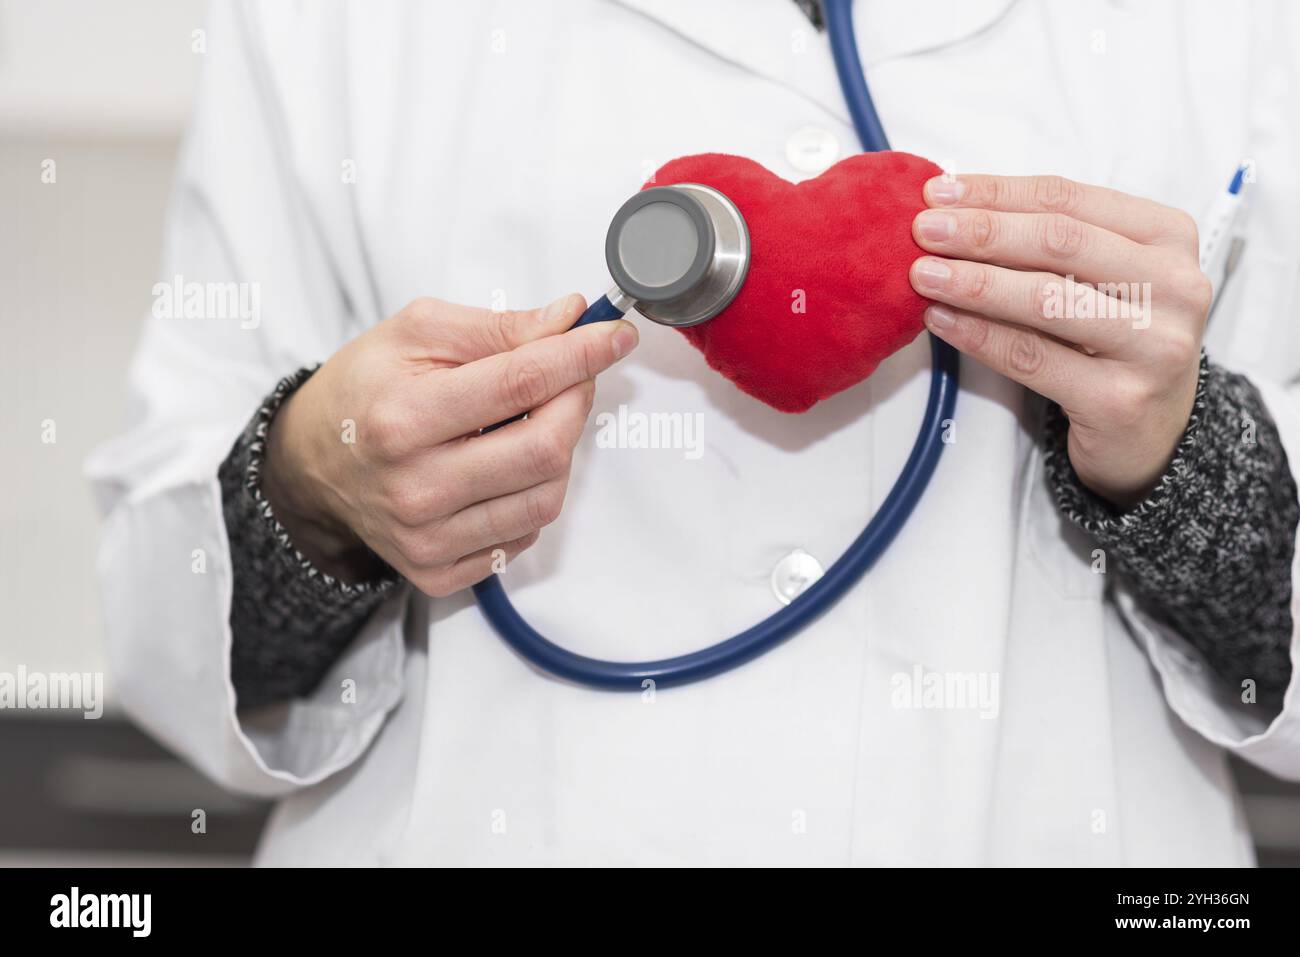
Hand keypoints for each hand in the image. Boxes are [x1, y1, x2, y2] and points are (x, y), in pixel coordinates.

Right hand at [261, 295, 637, 595]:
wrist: (311, 463)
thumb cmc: (363, 390)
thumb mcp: (416, 333)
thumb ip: (498, 327)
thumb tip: (569, 321)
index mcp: (402, 419)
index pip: (521, 383)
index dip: (580, 355)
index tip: (613, 336)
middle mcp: (415, 488)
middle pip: (545, 448)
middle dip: (576, 403)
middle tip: (572, 378)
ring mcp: (428, 539)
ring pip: (545, 498)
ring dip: (559, 453)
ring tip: (533, 422)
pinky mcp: (439, 572)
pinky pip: (524, 536)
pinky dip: (531, 495)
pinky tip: (505, 468)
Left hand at [908, 174, 1211, 506]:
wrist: (1151, 432)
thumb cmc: (1114, 341)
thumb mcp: (1098, 278)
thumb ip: (1047, 244)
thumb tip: (954, 210)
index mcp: (1168, 236)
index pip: (1069, 200)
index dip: (997, 193)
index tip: (939, 192)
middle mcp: (1174, 285)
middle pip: (1060, 243)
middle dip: (981, 232)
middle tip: (922, 230)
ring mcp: (1154, 344)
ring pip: (1046, 300)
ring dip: (974, 282)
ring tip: (924, 274)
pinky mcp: (1120, 399)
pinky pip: (1032, 358)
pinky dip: (979, 336)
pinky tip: (941, 320)